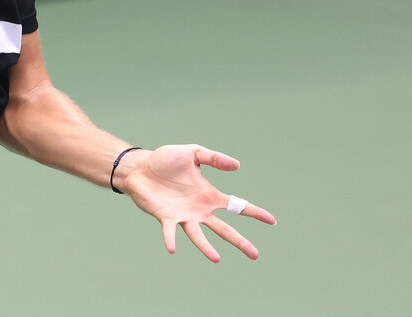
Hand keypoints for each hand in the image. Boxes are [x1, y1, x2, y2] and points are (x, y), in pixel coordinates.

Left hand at [122, 144, 276, 261]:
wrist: (140, 167)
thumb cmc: (165, 161)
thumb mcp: (193, 153)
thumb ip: (213, 158)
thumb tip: (237, 165)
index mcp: (209, 195)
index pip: (236, 206)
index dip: (254, 213)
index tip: (272, 221)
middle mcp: (199, 210)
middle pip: (224, 229)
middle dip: (239, 241)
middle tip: (255, 255)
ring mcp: (183, 216)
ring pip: (199, 236)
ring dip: (206, 247)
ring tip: (216, 259)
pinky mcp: (165, 218)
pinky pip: (170, 231)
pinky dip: (171, 239)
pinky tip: (172, 248)